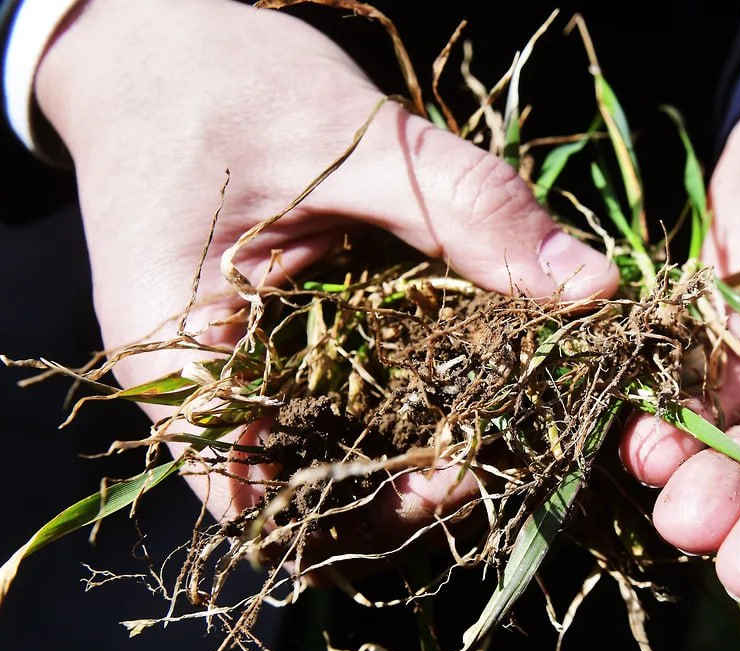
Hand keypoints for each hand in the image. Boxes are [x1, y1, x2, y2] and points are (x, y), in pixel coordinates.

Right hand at [34, 0, 617, 541]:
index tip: (464, 466)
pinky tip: (468, 358)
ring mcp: (237, 373)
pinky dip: (407, 396)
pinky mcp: (272, 344)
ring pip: (331, 463)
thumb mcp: (347, 136)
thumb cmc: (215, 81)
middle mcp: (202, 394)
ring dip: (417, 448)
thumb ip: (468, 210)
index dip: (368, 515)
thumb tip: (593, 290)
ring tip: (500, 399)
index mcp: (180, 368)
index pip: (264, 515)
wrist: (146, 45)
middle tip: (505, 432)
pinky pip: (339, 403)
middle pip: (310, 508)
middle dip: (413, 488)